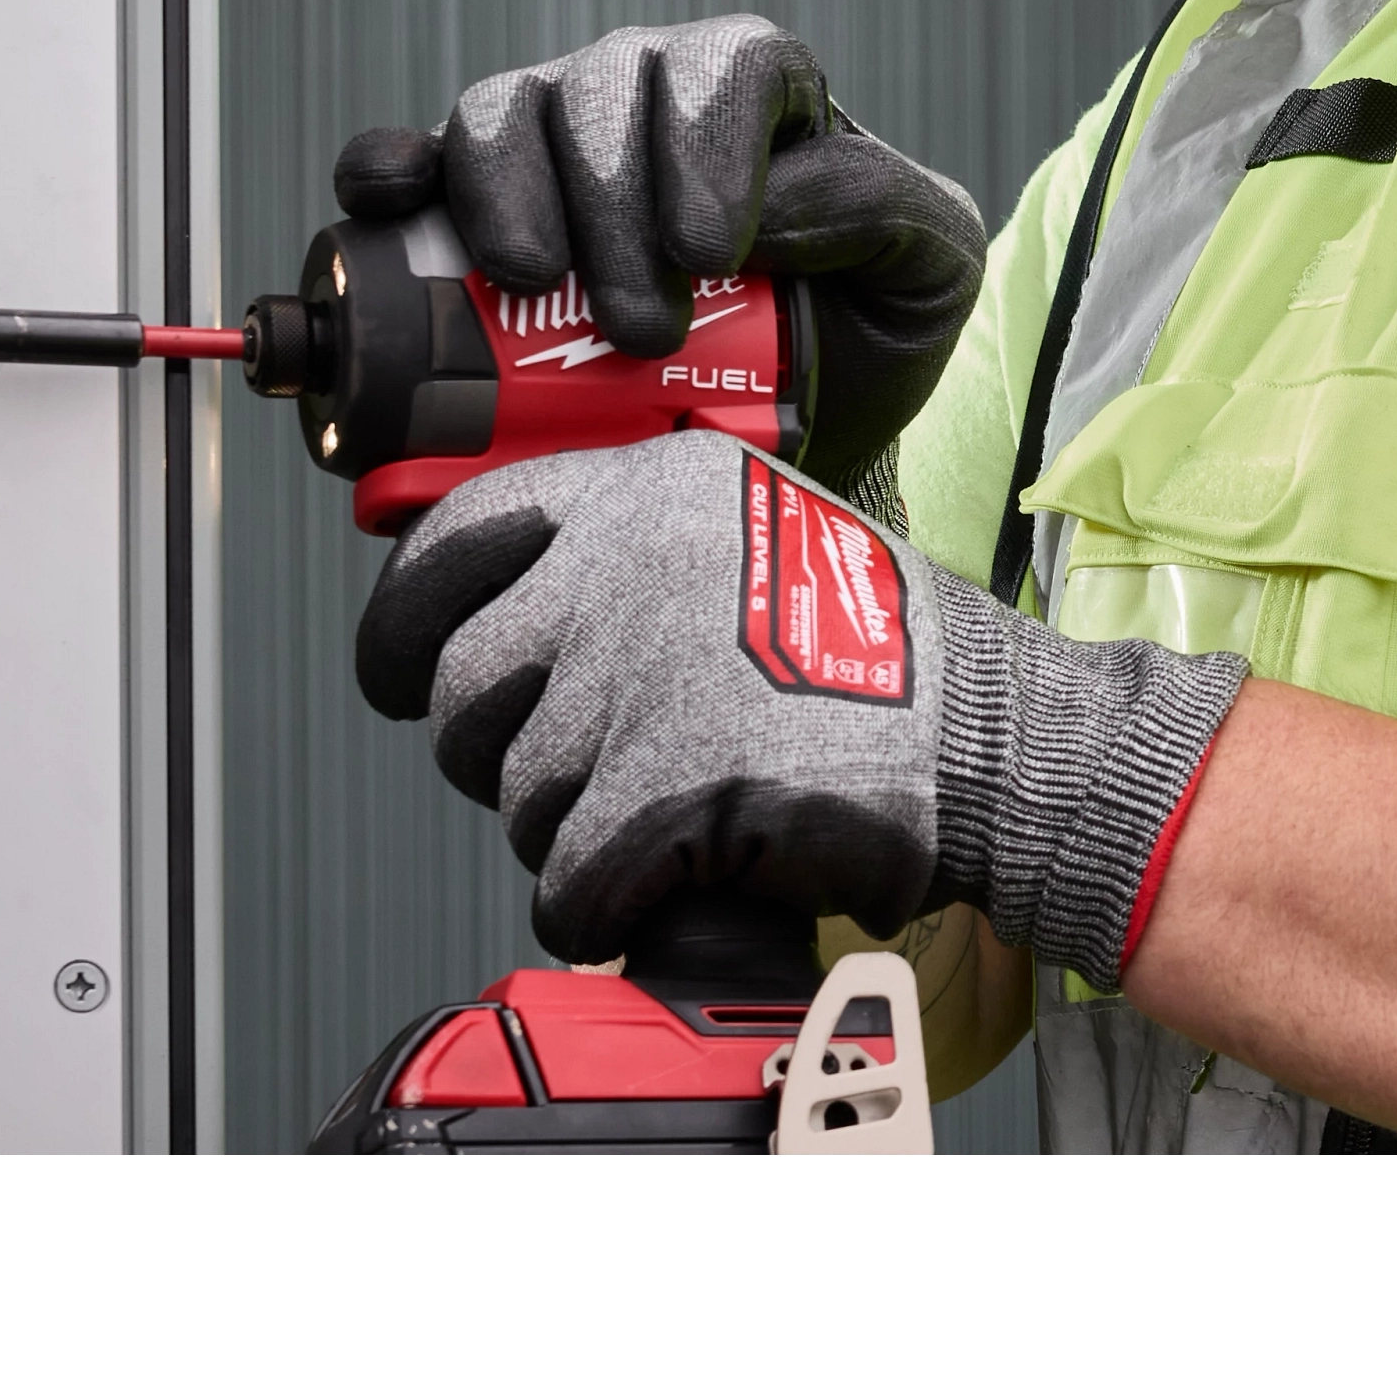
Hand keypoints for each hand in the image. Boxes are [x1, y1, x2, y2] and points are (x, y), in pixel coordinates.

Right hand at [330, 17, 984, 496]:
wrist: (783, 432)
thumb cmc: (863, 335)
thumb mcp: (925, 271)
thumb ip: (883, 210)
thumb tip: (769, 209)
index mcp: (758, 93)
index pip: (731, 63)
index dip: (708, 143)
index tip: (711, 255)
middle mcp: (647, 94)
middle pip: (606, 85)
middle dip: (614, 205)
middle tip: (638, 327)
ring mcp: (552, 141)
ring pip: (504, 110)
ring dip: (509, 193)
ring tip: (536, 288)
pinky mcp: (472, 204)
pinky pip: (412, 156)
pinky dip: (390, 170)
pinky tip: (388, 201)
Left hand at [352, 429, 1244, 982]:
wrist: (993, 733)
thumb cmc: (886, 649)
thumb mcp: (754, 525)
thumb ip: (634, 544)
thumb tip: (507, 605)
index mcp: (643, 491)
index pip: (453, 541)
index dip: (406, 622)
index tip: (403, 672)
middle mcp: (625, 567)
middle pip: (464, 683)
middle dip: (494, 749)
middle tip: (570, 770)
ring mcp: (641, 675)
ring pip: (513, 791)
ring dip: (567, 828)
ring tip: (657, 815)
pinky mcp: (664, 786)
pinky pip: (565, 879)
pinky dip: (597, 904)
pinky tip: (655, 886)